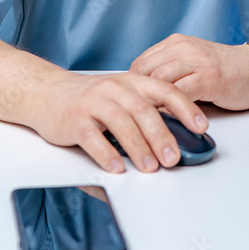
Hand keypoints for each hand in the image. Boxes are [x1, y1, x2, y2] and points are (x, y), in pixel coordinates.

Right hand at [27, 70, 208, 173]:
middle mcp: (114, 89)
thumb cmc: (89, 98)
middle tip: (174, 158)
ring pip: (120, 124)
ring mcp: (93, 103)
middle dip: (162, 136)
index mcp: (132, 82)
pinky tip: (116, 167)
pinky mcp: (74, 120)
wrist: (47, 92)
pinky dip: (106, 153)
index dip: (186, 108)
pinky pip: (92, 138)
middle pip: (143, 111)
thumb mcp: (121, 94)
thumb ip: (145, 108)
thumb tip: (175, 135)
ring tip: (150, 167)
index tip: (201, 127)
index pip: (165, 90)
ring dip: (138, 147)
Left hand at [129, 33, 248, 109]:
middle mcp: (183, 48)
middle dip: (137, 96)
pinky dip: (170, 109)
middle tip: (134, 118)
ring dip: (151, 104)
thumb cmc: (223, 70)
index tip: (130, 105)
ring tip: (146, 123)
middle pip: (145, 72)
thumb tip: (141, 94)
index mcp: (176, 43)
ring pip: (159, 81)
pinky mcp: (210, 78)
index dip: (132, 86)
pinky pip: (180, 94)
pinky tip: (168, 121)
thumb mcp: (191, 62)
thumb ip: (169, 71)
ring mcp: (197, 62)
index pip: (140, 63)